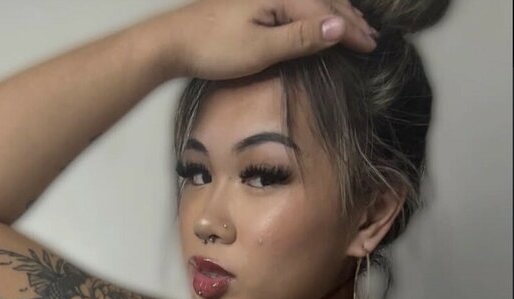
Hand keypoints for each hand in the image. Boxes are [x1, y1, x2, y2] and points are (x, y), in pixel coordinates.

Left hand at [161, 0, 377, 80]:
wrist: (173, 41)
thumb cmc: (213, 47)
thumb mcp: (260, 48)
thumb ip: (300, 37)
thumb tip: (339, 27)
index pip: (327, 13)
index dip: (351, 30)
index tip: (370, 46)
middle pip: (323, 1)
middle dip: (348, 18)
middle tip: (371, 37)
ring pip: (311, 0)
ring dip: (334, 14)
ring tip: (352, 26)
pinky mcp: (253, 3)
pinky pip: (295, 4)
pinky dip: (313, 13)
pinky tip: (315, 20)